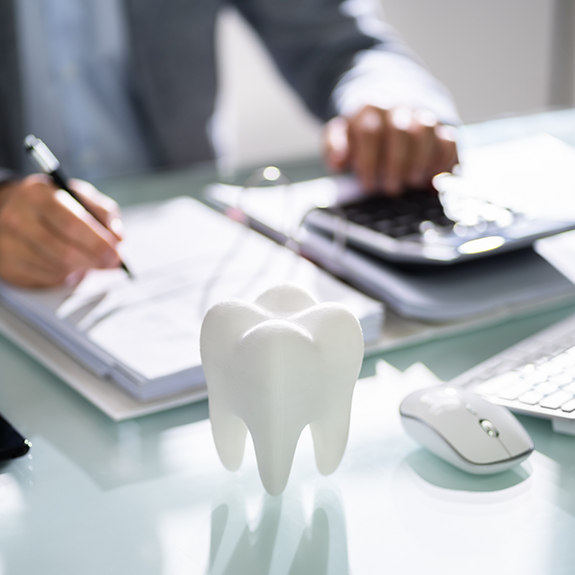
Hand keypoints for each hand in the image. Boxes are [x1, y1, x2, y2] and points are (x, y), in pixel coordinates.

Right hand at [0, 174, 123, 287]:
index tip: (116, 253)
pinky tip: (67, 264)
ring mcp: (7, 242)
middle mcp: (17, 217)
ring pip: (57, 268)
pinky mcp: (7, 263)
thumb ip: (104, 212)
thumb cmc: (54, 203)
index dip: (98, 243)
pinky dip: (65, 275)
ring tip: (87, 259)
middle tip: (111, 263)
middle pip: (65, 252)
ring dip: (80, 268)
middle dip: (95, 261)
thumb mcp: (80, 196)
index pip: (72, 224)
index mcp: (38, 195)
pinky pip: (46, 278)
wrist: (12, 207)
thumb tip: (118, 237)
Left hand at [324, 105, 457, 195]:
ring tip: (411, 183)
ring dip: (420, 162)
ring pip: (427, 132)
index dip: (369, 161)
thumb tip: (338, 160)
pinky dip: (443, 162)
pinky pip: (449, 140)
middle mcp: (397, 109)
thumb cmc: (360, 135)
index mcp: (369, 111)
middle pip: (400, 131)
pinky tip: (432, 179)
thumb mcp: (339, 138)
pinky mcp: (441, 128)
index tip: (368, 185)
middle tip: (391, 188)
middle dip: (396, 164)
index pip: (369, 132)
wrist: (386, 111)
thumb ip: (334, 147)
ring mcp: (421, 117)